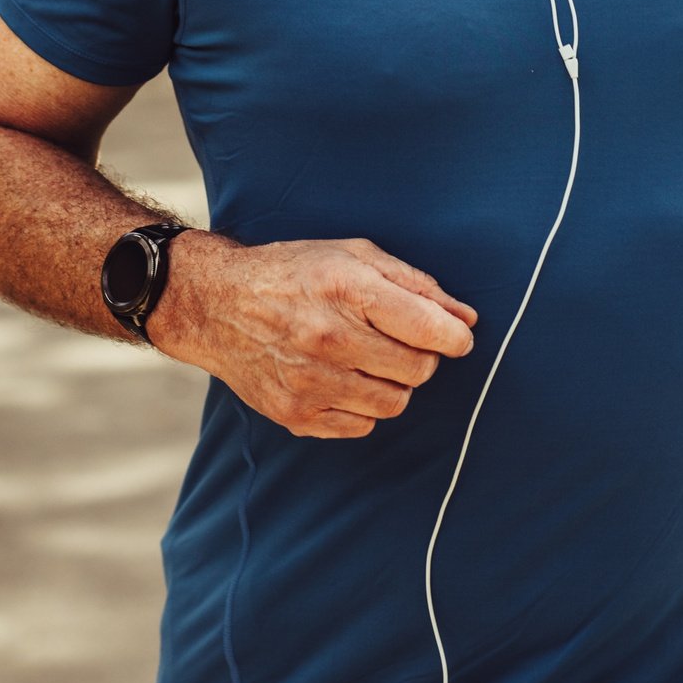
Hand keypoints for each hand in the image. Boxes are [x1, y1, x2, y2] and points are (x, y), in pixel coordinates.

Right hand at [147, 233, 477, 438]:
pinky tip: (342, 378)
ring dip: (393, 384)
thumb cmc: (294, 273)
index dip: (454, 338)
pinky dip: (362, 407)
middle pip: (417, 370)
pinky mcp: (295, 414)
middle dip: (421, 357)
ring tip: (368, 360)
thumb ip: (415, 285)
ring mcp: (310, 382)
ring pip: (393, 404)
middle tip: (399, 342)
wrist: (218, 304)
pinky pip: (361, 426)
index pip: (429, 330)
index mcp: (347, 289)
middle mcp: (328, 338)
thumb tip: (465, 319)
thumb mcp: (353, 256)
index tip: (455, 338)